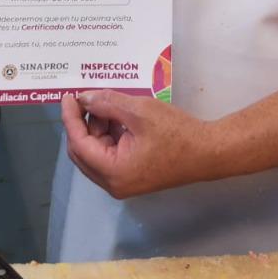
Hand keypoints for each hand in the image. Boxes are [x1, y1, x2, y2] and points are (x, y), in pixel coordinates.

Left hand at [61, 91, 219, 199]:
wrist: (209, 152)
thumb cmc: (176, 132)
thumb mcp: (139, 111)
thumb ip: (107, 103)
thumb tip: (83, 99)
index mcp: (113, 172)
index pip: (78, 144)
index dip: (70, 118)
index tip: (68, 95)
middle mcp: (114, 183)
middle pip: (83, 152)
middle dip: (82, 124)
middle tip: (86, 98)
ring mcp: (123, 182)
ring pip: (96, 152)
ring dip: (97, 128)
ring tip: (107, 103)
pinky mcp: (132, 176)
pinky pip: (110, 155)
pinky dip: (109, 135)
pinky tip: (118, 116)